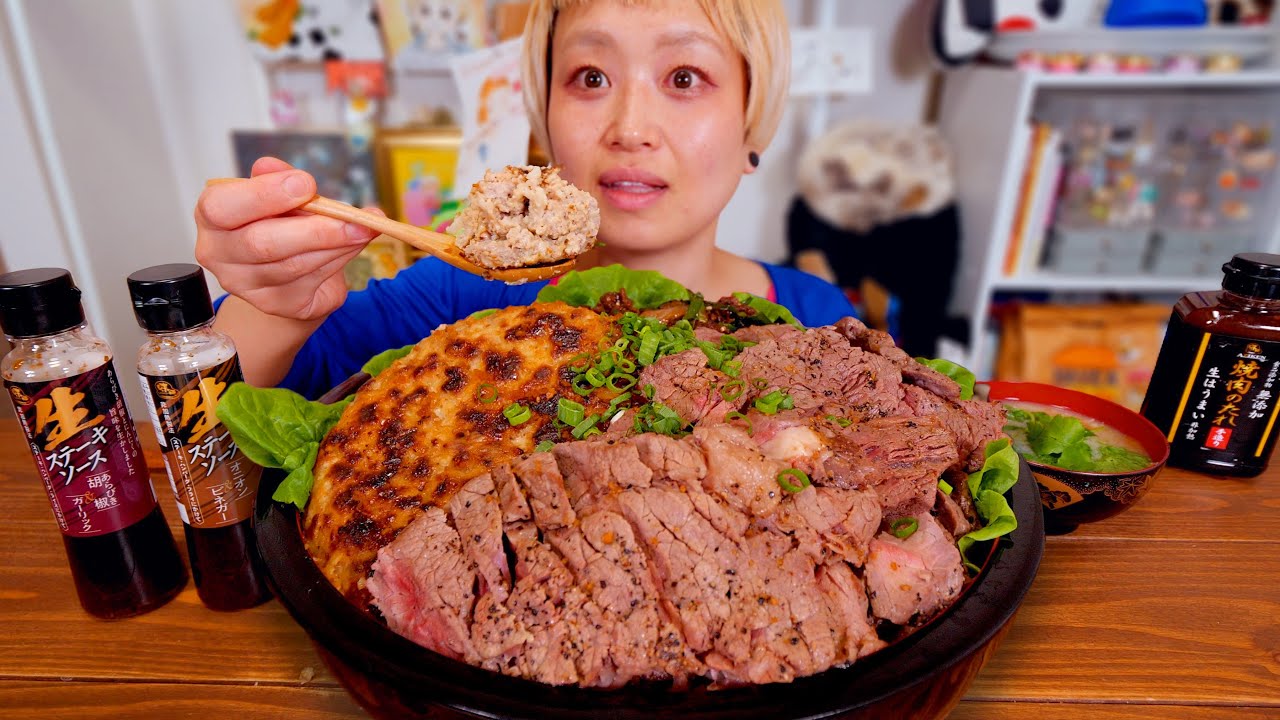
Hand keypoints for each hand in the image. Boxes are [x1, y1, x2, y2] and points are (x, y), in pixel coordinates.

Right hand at [194, 157, 380, 320]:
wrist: (287, 268)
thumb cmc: (278, 221)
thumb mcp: (278, 193)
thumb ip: (278, 178)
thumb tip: (271, 165)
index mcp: (211, 215)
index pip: (222, 207)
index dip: (264, 194)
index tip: (306, 183)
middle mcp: (218, 253)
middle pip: (261, 243)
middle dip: (313, 229)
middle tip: (351, 216)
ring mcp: (244, 284)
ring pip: (293, 265)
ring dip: (336, 244)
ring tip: (363, 227)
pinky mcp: (274, 303)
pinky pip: (311, 280)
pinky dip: (339, 259)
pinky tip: (355, 243)